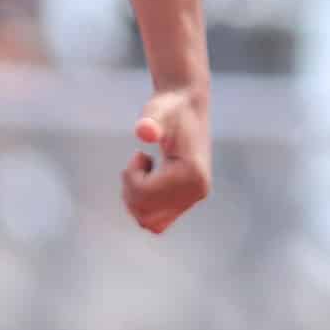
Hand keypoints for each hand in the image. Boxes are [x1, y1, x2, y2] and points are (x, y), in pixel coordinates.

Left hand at [123, 87, 211, 233]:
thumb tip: (145, 131)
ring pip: (149, 222)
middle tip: (139, 162)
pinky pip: (156, 222)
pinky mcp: (187, 201)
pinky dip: (143, 206)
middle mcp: (198, 191)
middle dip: (132, 189)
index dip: (132, 176)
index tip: (139, 153)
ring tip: (143, 172)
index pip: (146, 194)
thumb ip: (150, 120)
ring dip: (136, 199)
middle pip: (146, 213)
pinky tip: (148, 182)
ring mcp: (194, 198)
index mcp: (193, 174)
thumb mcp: (157, 110)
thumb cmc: (169, 107)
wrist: (186, 106)